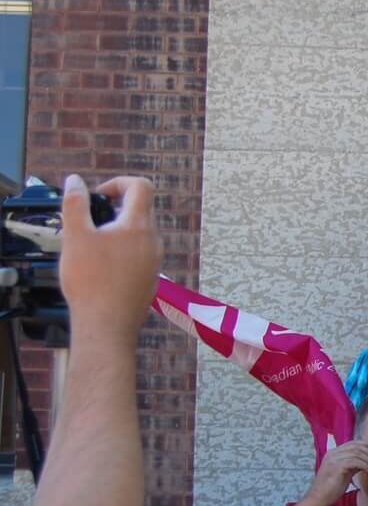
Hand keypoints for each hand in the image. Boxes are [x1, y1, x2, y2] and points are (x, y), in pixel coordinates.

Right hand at [59, 175, 161, 343]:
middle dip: (114, 208)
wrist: (107, 323)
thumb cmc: (91, 280)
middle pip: (140, 209)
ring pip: (139, 233)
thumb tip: (76, 181)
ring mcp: (155, 260)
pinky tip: (101, 267)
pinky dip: (122, 250)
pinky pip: (139, 253)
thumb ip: (75, 204)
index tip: (98, 196)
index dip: (118, 183)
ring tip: (91, 247)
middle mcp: (154, 241)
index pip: (142, 186)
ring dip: (116, 231)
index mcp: (139, 226)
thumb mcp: (75, 235)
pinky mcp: (151, 277)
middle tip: (89, 223)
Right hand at [307, 440, 367, 505]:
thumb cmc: (331, 488)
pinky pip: (355, 462)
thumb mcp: (344, 473)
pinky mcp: (336, 466)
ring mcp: (333, 459)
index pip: (352, 443)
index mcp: (333, 453)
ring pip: (357, 453)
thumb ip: (353, 465)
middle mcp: (332, 453)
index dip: (366, 444)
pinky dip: (365, 465)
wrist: (319, 498)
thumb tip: (366, 461)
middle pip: (356, 446)